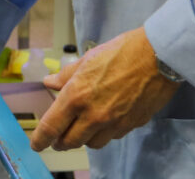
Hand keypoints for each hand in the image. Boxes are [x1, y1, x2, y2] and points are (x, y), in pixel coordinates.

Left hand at [29, 28, 178, 151]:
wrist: (158, 56)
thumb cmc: (122, 52)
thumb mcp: (87, 58)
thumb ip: (66, 75)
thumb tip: (49, 83)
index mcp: (77, 96)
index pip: (51, 127)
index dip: (40, 140)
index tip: (36, 144)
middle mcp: (93, 115)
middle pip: (69, 142)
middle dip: (60, 142)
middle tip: (58, 138)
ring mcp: (114, 123)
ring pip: (92, 144)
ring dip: (83, 139)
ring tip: (82, 128)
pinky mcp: (131, 125)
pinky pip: (112, 137)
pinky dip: (104, 133)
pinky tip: (105, 121)